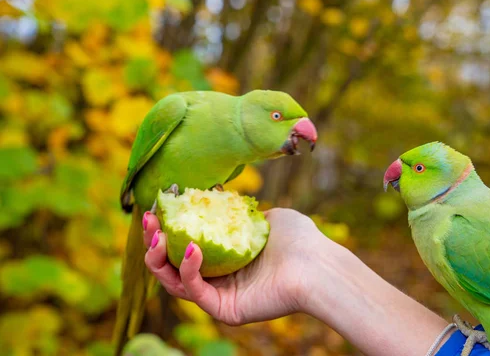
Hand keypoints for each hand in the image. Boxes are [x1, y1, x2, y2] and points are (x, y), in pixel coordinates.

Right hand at [142, 207, 328, 324]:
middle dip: (155, 242)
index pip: (188, 244)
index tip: (158, 207)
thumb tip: (222, 201)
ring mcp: (221, 295)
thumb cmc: (299, 240)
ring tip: (158, 235)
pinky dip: (188, 269)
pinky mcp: (224, 309)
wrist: (317, 265)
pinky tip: (192, 247)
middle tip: (149, 220)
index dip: (169, 227)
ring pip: (176, 281)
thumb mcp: (266, 217)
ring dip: (160, 258)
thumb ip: (241, 213)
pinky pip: (196, 291)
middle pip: (174, 264)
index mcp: (228, 256)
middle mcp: (221, 276)